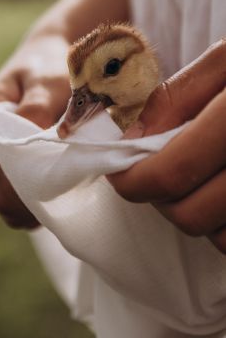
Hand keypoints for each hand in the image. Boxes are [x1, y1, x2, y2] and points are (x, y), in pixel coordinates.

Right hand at [0, 33, 70, 228]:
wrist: (49, 53)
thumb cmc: (52, 64)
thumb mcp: (50, 80)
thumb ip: (38, 111)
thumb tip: (34, 147)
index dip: (29, 183)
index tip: (66, 189)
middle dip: (31, 200)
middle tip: (70, 199)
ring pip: (0, 195)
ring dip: (30, 203)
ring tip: (65, 196)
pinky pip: (7, 192)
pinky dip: (28, 200)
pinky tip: (53, 193)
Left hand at [109, 39, 225, 253]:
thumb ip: (176, 98)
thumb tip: (131, 143)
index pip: (175, 170)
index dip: (135, 180)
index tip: (122, 175)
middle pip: (192, 213)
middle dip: (163, 200)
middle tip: (161, 176)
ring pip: (220, 238)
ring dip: (200, 217)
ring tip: (204, 181)